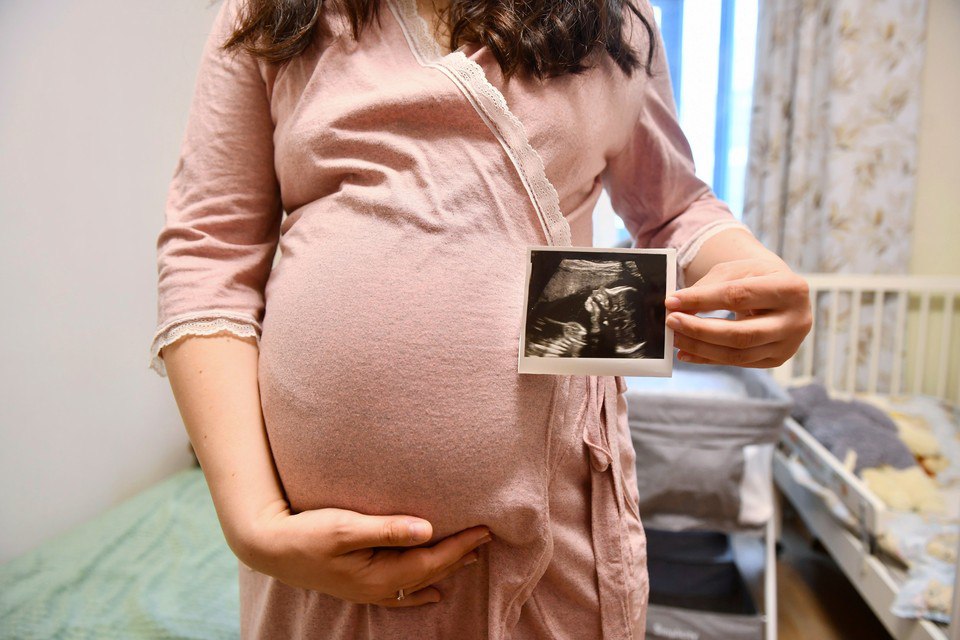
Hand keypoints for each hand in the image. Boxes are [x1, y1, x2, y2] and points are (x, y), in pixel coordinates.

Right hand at [237, 502, 491, 606]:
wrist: (270, 547)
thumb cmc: (307, 533)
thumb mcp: (346, 527)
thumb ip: (388, 528)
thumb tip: (428, 528)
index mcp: (379, 574)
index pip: (431, 560)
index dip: (460, 546)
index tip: (484, 531)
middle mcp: (378, 588)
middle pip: (430, 572)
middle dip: (459, 556)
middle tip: (486, 539)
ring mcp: (368, 590)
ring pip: (418, 582)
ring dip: (445, 570)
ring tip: (469, 560)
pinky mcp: (359, 586)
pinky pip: (401, 593)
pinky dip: (420, 591)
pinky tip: (431, 593)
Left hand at [664, 257, 811, 367]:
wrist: (781, 293)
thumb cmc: (755, 277)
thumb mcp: (736, 271)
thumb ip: (707, 288)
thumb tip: (676, 308)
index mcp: (791, 289)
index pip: (738, 296)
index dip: (702, 300)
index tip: (671, 301)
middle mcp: (796, 321)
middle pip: (741, 334)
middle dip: (700, 330)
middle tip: (671, 322)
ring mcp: (789, 345)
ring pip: (737, 354)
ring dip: (700, 347)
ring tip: (675, 338)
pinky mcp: (776, 359)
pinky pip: (737, 363)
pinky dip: (708, 358)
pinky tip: (685, 353)